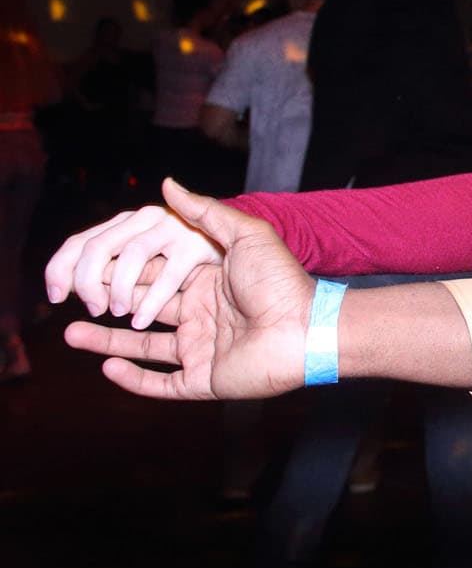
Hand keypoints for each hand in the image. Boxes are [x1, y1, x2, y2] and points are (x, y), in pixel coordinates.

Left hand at [45, 189, 223, 328]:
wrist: (257, 283)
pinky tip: (140, 320)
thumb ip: (118, 273)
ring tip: (119, 313)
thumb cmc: (208, 282)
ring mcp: (179, 231)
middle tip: (93, 308)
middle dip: (85, 279)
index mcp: (134, 226)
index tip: (54, 297)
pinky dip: (151, 299)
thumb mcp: (158, 273)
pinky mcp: (201, 248)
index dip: (60, 267)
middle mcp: (152, 222)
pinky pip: (168, 274)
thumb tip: (68, 286)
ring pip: (132, 254)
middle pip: (98, 245)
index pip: (81, 241)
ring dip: (119, 287)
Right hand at [63, 178, 313, 400]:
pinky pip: (161, 384)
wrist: (307, 327)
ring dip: (106, 341)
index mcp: (206, 283)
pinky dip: (133, 379)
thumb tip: (168, 183)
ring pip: (142, 347)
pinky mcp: (205, 379)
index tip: (86, 265)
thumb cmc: (282, 280)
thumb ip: (204, 212)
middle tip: (68, 298)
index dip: (119, 272)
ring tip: (70, 334)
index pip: (152, 276)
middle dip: (104, 304)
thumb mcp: (246, 235)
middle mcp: (200, 315)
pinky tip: (106, 367)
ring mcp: (201, 349)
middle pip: (140, 309)